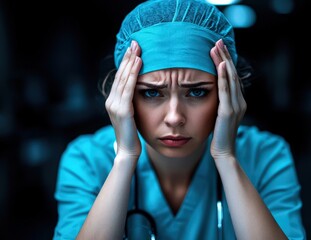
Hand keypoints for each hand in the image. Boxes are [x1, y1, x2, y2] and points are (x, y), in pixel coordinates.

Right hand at [105, 40, 142, 160]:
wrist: (128, 150)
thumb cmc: (132, 134)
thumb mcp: (130, 115)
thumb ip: (130, 103)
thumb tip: (138, 91)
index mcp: (113, 101)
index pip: (120, 78)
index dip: (125, 63)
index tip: (133, 49)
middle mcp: (111, 101)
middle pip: (120, 75)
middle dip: (128, 58)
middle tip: (135, 42)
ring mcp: (115, 105)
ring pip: (124, 79)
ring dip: (131, 62)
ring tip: (137, 49)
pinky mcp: (122, 110)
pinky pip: (128, 88)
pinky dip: (133, 74)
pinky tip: (138, 63)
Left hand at [209, 39, 246, 158]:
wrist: (224, 153)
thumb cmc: (219, 136)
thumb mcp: (220, 117)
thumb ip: (220, 104)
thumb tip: (213, 94)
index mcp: (238, 102)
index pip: (232, 78)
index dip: (226, 62)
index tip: (219, 49)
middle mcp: (240, 102)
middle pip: (232, 74)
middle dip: (225, 56)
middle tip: (218, 41)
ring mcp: (236, 106)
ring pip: (230, 79)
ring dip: (223, 61)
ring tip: (217, 47)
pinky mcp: (228, 112)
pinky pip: (226, 91)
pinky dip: (223, 77)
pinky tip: (220, 65)